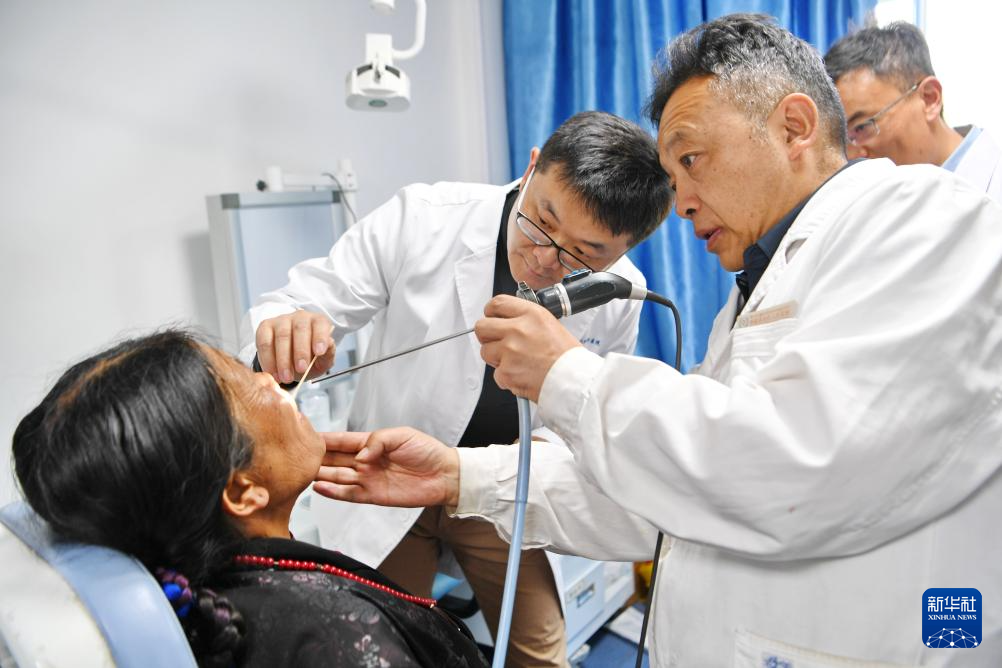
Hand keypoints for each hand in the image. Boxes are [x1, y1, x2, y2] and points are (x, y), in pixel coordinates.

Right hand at [256, 310, 334, 383]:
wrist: (292, 361)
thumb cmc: (311, 358)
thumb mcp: (323, 360)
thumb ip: (328, 354)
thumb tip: (328, 345)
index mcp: (318, 322)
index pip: (320, 324)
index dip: (320, 337)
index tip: (319, 352)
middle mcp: (300, 317)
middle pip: (300, 329)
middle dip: (300, 351)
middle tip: (301, 369)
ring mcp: (281, 321)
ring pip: (281, 336)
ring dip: (283, 359)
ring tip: (286, 377)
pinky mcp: (265, 328)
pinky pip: (265, 342)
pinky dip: (268, 360)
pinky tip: (273, 373)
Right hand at [313, 428, 459, 507]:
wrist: (444, 475)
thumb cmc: (426, 451)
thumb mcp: (401, 435)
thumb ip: (377, 441)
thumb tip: (359, 456)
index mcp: (370, 443)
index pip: (341, 440)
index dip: (323, 438)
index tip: (304, 435)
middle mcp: (365, 461)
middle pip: (334, 459)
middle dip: (316, 457)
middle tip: (296, 456)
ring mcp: (367, 479)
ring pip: (337, 476)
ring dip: (320, 474)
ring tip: (302, 472)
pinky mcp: (373, 495)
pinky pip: (348, 494)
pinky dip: (333, 491)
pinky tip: (319, 487)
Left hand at [475, 295, 580, 401]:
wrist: (574, 381)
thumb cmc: (567, 357)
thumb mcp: (550, 324)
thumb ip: (526, 320)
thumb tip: (508, 320)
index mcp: (531, 314)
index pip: (496, 303)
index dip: (491, 312)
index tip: (493, 318)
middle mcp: (517, 330)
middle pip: (482, 326)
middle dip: (487, 335)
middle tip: (498, 341)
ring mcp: (509, 352)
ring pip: (485, 351)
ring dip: (496, 357)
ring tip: (516, 361)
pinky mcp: (506, 372)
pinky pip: (496, 373)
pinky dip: (506, 376)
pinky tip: (521, 374)